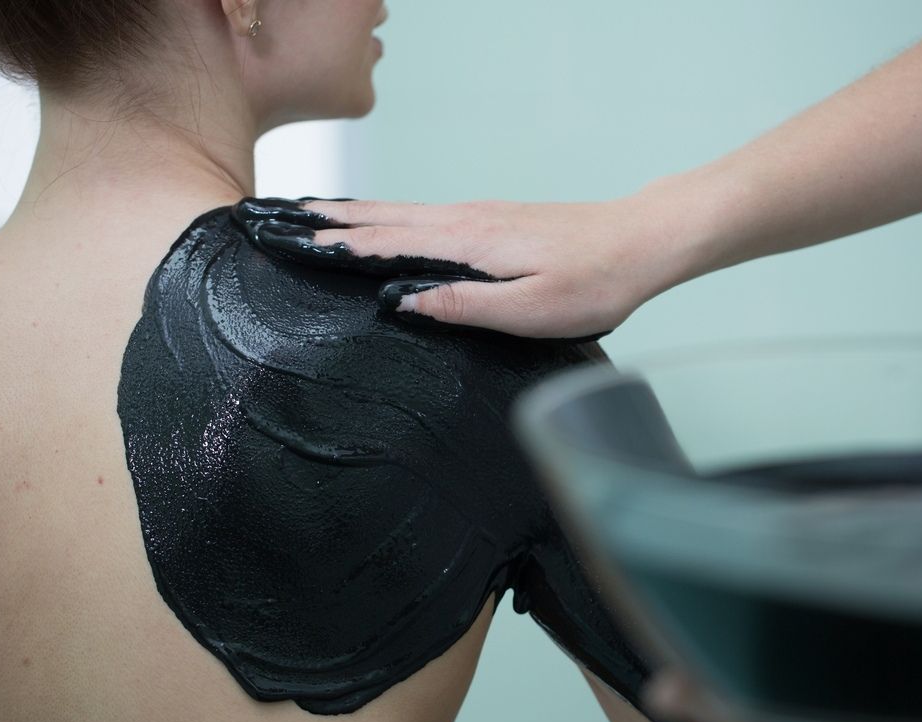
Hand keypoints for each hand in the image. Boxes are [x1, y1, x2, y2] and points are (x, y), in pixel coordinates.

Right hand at [232, 194, 681, 338]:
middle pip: (383, 215)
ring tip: (314, 216)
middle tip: (281, 217)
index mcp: (467, 242)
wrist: (639, 241)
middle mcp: (466, 219)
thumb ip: (464, 305)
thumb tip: (402, 301)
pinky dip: (389, 215)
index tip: (290, 240)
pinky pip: (424, 214)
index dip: (335, 242)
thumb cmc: (594, 282)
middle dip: (330, 218)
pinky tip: (383, 223)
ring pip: (401, 211)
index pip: (385, 240)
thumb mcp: (530, 311)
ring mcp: (478, 215)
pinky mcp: (492, 220)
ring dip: (354, 213)